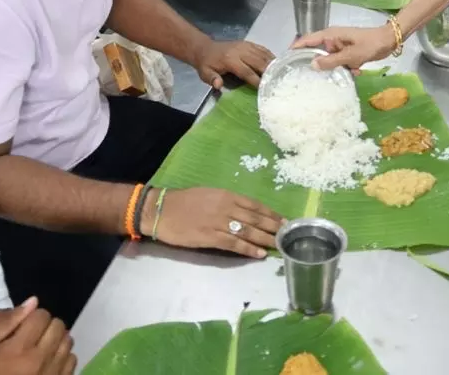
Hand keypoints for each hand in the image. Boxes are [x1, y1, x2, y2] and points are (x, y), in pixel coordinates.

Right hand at [0, 298, 75, 374]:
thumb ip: (9, 321)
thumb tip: (33, 301)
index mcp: (21, 347)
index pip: (42, 315)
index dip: (35, 316)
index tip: (27, 325)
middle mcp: (41, 358)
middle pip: (58, 326)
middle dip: (48, 325)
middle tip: (36, 335)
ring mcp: (53, 372)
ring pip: (68, 341)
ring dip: (58, 339)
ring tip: (44, 347)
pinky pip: (72, 359)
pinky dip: (64, 356)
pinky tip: (51, 360)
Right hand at [148, 187, 282, 257]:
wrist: (161, 210)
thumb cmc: (183, 201)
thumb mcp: (208, 194)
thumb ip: (227, 202)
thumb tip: (245, 211)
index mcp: (226, 195)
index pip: (255, 205)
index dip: (271, 214)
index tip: (284, 220)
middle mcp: (226, 207)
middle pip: (255, 218)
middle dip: (273, 227)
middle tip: (288, 234)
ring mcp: (219, 222)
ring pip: (248, 231)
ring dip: (266, 239)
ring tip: (279, 244)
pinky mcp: (210, 237)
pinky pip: (235, 244)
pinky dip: (249, 249)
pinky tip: (260, 254)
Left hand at [193, 39, 273, 88]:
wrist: (205, 48)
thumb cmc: (207, 64)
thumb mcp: (204, 73)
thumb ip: (211, 79)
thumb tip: (218, 85)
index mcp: (230, 59)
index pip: (247, 71)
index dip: (257, 80)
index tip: (265, 89)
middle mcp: (240, 51)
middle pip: (259, 62)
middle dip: (269, 72)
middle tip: (279, 82)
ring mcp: (246, 46)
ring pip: (263, 55)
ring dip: (273, 64)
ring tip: (283, 74)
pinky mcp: (249, 43)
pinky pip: (263, 49)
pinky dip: (271, 56)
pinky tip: (278, 64)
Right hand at [294, 24, 394, 70]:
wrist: (389, 41)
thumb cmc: (370, 44)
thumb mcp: (350, 55)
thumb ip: (331, 61)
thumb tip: (312, 65)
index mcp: (330, 35)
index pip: (307, 40)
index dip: (296, 48)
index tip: (286, 59)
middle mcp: (332, 39)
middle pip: (317, 52)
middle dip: (319, 64)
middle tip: (311, 78)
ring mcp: (340, 46)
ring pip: (330, 59)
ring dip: (337, 68)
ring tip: (347, 72)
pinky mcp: (348, 52)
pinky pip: (341, 62)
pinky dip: (347, 67)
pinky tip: (357, 71)